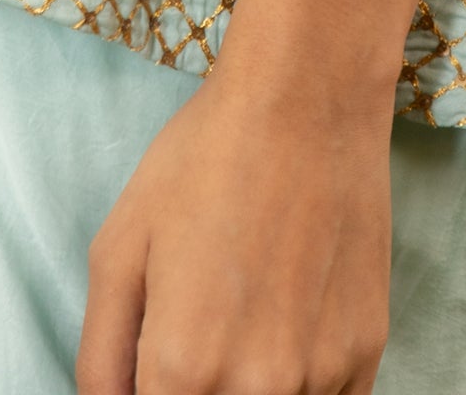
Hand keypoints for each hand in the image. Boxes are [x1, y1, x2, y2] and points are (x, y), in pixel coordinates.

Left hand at [75, 50, 392, 394]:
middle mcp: (257, 391)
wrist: (307, 100)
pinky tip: (283, 325)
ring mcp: (318, 378)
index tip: (157, 370)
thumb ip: (101, 361)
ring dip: (247, 391)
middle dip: (194, 391)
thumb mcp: (117, 251)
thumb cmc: (203, 162)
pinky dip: (296, 387)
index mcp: (183, 369)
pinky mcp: (365, 357)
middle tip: (197, 336)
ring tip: (241, 317)